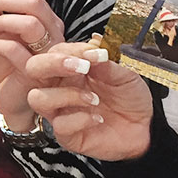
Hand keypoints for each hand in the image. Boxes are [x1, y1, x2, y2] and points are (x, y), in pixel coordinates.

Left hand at [0, 0, 64, 130]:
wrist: (15, 101)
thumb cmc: (11, 69)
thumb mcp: (3, 37)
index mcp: (48, 24)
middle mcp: (54, 36)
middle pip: (36, 4)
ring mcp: (47, 54)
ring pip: (31, 24)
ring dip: (5, 20)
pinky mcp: (35, 72)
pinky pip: (16, 49)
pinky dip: (0, 44)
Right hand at [23, 35, 154, 159]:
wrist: (143, 126)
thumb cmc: (129, 96)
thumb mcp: (124, 74)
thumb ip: (107, 61)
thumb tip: (94, 43)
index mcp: (70, 68)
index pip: (56, 51)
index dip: (73, 50)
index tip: (96, 53)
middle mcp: (59, 87)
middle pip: (33, 69)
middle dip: (53, 64)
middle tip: (81, 67)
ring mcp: (60, 111)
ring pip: (37, 98)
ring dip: (67, 95)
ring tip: (94, 99)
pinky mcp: (66, 135)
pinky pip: (59, 126)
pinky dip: (80, 119)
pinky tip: (98, 119)